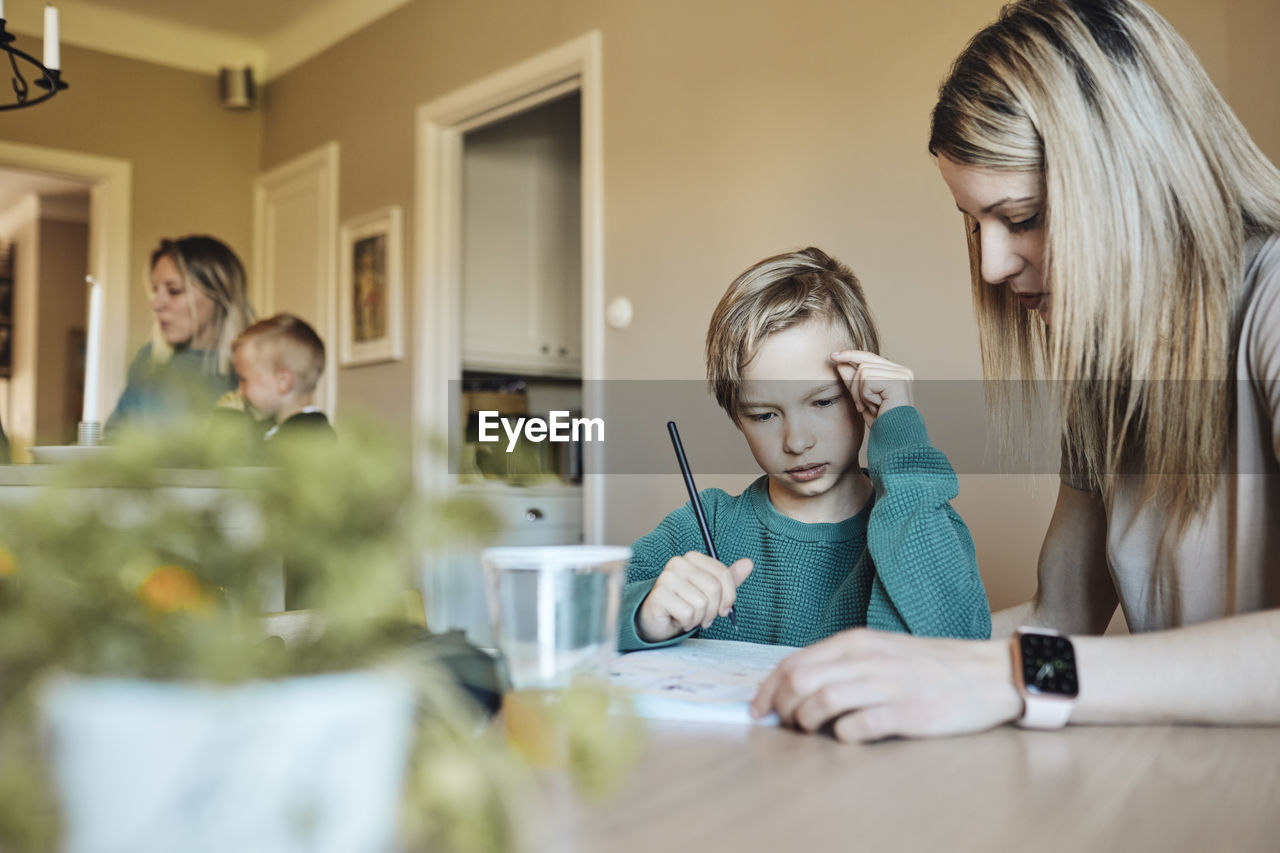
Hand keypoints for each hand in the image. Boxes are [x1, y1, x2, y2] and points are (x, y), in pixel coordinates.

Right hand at [636, 553, 752, 642]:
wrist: (658, 621)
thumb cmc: (685, 604)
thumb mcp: (711, 591)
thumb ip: (729, 578)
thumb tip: (748, 563)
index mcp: (692, 558)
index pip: (722, 573)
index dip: (729, 596)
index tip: (724, 609)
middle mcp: (678, 563)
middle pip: (713, 588)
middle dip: (713, 610)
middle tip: (705, 617)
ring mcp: (666, 577)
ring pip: (701, 603)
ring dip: (699, 618)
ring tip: (690, 617)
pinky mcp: (659, 594)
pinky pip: (688, 613)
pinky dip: (687, 622)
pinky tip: (679, 620)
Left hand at [750, 628, 1022, 741]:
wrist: (986, 673)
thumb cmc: (928, 666)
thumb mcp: (879, 650)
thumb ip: (841, 663)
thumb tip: (795, 685)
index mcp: (855, 642)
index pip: (792, 662)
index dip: (767, 689)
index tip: (758, 709)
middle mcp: (866, 659)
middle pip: (799, 682)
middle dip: (782, 708)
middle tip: (786, 724)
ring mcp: (886, 685)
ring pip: (821, 702)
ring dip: (806, 723)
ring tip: (812, 730)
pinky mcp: (906, 712)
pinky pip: (856, 726)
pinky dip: (842, 734)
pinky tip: (848, 734)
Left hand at [831, 350, 913, 427]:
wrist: (895, 439)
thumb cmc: (882, 423)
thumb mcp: (862, 398)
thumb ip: (853, 380)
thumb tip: (840, 363)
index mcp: (897, 373)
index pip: (870, 358)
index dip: (851, 355)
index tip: (833, 356)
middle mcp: (902, 371)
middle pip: (864, 363)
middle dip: (855, 385)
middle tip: (861, 405)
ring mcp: (902, 375)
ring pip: (863, 372)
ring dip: (861, 394)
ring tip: (873, 407)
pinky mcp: (898, 380)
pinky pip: (868, 380)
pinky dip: (866, 396)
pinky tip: (878, 407)